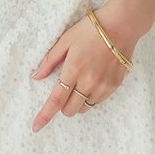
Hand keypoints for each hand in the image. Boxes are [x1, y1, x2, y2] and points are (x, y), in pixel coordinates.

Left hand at [29, 0, 150, 132]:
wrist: (120, 26)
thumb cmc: (89, 30)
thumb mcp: (65, 39)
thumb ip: (50, 60)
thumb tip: (36, 76)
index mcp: (73, 69)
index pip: (56, 99)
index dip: (45, 115)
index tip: (35, 127)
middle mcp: (88, 82)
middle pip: (70, 109)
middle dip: (63, 105)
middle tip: (63, 89)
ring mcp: (103, 86)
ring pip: (84, 107)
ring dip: (77, 101)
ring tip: (78, 82)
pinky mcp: (114, 87)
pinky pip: (97, 101)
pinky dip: (90, 97)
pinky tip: (90, 81)